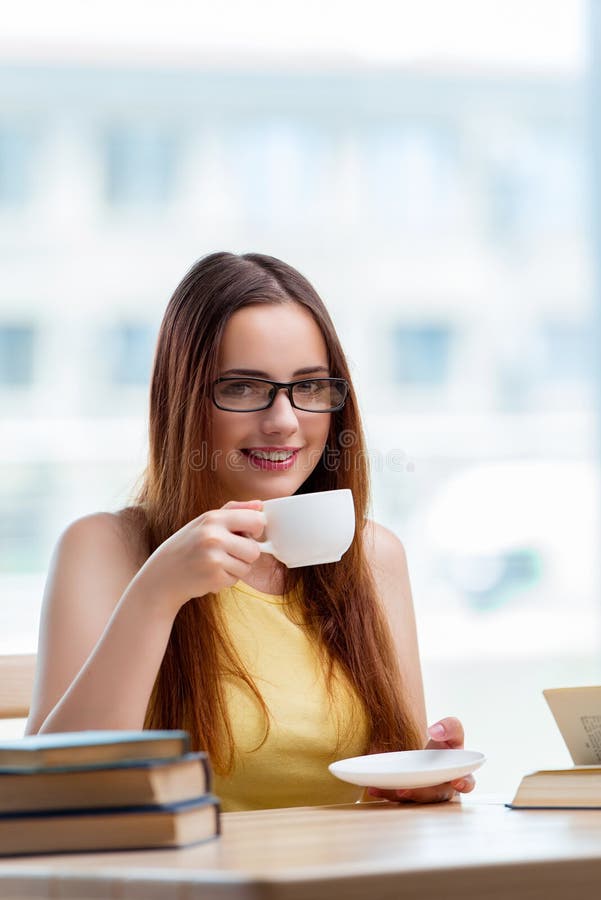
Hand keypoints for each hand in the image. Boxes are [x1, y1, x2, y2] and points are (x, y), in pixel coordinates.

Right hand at [135, 500, 265, 614]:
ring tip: (216, 563)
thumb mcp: (205, 521)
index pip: (256, 520)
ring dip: (236, 568)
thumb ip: (234, 510)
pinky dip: (226, 579)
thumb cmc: (188, 545)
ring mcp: (213, 558)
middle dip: (245, 555)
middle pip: (254, 549)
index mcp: (213, 518)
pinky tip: (209, 574)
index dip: (257, 529)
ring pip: (247, 567)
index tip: (248, 534)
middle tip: (227, 553)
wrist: (162, 575)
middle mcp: (213, 537)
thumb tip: (260, 506)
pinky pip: (236, 580)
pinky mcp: (214, 578)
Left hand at [367, 716, 475, 803]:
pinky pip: (399, 798)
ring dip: (398, 796)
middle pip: (434, 796)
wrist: (429, 758)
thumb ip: (449, 727)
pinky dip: (386, 793)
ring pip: (414, 801)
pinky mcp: (409, 796)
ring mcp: (425, 796)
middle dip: (420, 794)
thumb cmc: (444, 747)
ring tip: (381, 788)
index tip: (457, 781)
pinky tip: (372, 788)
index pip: (466, 782)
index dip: (463, 783)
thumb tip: (435, 730)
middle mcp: (443, 790)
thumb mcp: (450, 733)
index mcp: (458, 775)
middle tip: (404, 790)